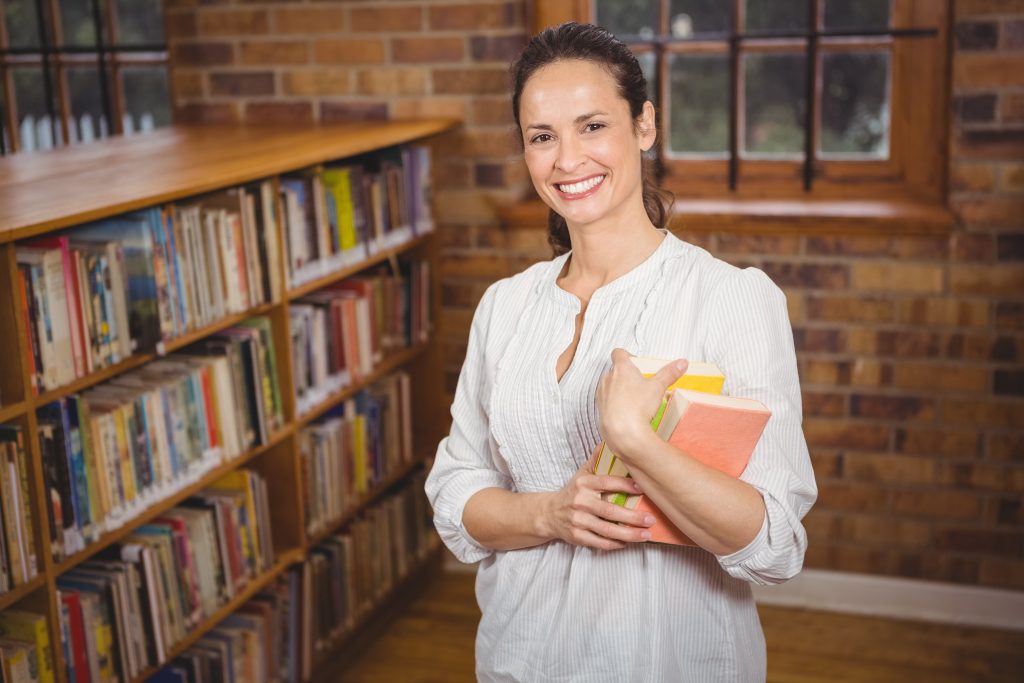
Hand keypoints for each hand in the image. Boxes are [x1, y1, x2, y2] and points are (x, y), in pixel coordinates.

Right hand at [539, 447, 656, 550]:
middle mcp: (580, 502)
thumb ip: (596, 460)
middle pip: (609, 511)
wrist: (550, 513)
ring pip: (607, 530)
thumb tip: (610, 440)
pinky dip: (615, 544)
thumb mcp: (582, 473)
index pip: (607, 483)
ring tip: (646, 535)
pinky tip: (628, 543)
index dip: (625, 485)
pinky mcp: (577, 537)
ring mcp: (578, 521)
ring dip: (629, 534)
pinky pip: (599, 542)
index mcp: (583, 484)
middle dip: (632, 517)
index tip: (643, 488)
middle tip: (650, 519)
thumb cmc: (573, 492)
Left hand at [596, 349, 687, 456]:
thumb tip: (681, 363)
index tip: (636, 362)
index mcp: (621, 369)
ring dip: (619, 389)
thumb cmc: (637, 406)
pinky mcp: (599, 408)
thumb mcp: (658, 387)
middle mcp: (607, 378)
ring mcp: (601, 393)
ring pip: (609, 386)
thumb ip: (669, 373)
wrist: (622, 431)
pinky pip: (606, 401)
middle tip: (640, 383)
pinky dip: (614, 403)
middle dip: (626, 375)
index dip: (627, 355)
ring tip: (634, 399)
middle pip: (615, 370)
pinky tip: (626, 412)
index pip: (618, 353)